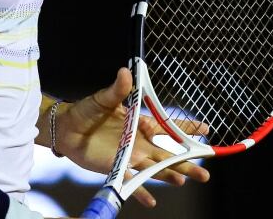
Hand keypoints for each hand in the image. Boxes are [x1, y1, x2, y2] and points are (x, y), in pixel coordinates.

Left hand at [56, 67, 210, 207]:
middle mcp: (140, 142)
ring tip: (182, 180)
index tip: (206, 129)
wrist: (66, 129)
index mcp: (141, 123)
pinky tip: (152, 201)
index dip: (187, 128)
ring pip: (154, 168)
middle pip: (168, 154)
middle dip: (186, 161)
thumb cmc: (86, 111)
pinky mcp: (117, 168)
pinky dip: (140, 192)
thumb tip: (126, 71)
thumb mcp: (103, 98)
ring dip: (168, 175)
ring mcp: (130, 156)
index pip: (168, 126)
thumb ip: (118, 89)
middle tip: (204, 170)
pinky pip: (131, 182)